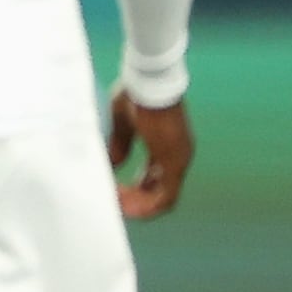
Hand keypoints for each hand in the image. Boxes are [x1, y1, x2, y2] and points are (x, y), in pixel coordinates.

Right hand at [109, 90, 192, 218]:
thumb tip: (112, 164)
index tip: (112, 191)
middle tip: (112, 202)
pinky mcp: (176, 163)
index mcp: (166, 145)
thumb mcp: (122, 122)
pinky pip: (165, 198)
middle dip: (134, 201)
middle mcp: (177, 156)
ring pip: (162, 198)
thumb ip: (119, 145)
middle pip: (158, 192)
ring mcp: (179, 160)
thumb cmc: (135, 95)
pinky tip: (126, 205)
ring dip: (139, 206)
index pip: (153, 177)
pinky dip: (146, 206)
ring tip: (116, 206)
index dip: (133, 189)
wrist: (149, 84)